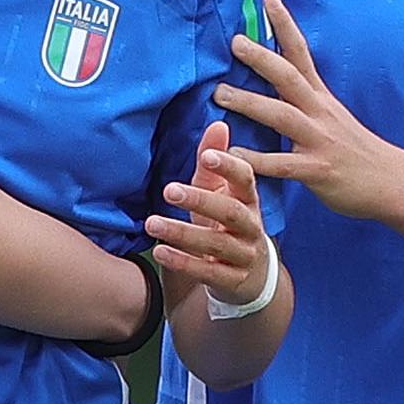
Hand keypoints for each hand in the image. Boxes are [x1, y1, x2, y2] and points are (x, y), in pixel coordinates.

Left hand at [143, 120, 272, 307]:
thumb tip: (217, 123)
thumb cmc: (227, 225)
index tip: (207, 155)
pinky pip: (208, 272)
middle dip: (200, 200)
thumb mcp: (220, 194)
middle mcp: (251, 227)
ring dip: (183, 233)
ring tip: (152, 223)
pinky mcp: (232, 280)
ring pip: (217, 244)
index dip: (229, 167)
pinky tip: (160, 252)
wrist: (250, 278)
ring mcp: (244, 255)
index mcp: (249, 200)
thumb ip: (213, 164)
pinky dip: (184, 262)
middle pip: (231, 212)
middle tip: (169, 190)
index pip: (246, 179)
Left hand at [213, 0, 403, 221]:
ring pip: (281, 115)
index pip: (301, 53)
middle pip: (289, 77)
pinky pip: (282, 164)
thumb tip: (277, 79)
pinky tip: (231, 155)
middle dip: (262, 57)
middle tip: (234, 42)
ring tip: (219, 93)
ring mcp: (319, 141)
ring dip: (249, 103)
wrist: (393, 184)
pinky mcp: (318, 171)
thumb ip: (304, 100)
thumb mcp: (332, 117)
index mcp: (321, 98)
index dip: (285, 25)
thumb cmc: (356, 152)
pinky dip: (255, 160)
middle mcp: (320, 113)